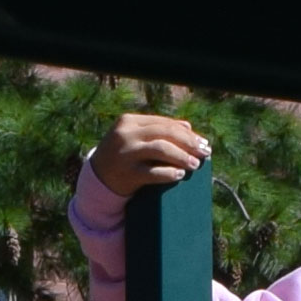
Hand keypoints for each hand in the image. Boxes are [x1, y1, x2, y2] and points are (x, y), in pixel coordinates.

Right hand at [93, 111, 212, 201]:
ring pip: (161, 149)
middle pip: (165, 133)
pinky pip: (152, 172)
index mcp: (128, 121)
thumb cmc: (122, 157)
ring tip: (196, 164)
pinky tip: (180, 174)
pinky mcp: (126, 174)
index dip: (186, 132)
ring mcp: (125, 154)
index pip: (164, 123)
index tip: (203, 142)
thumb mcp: (135, 138)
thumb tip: (188, 127)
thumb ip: (157, 130)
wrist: (96, 179)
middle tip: (205, 152)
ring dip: (182, 156)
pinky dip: (169, 173)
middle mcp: (126, 134)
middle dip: (188, 142)